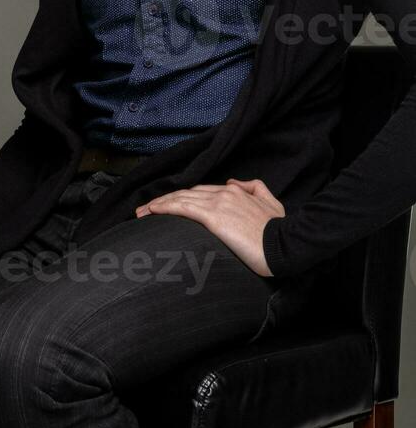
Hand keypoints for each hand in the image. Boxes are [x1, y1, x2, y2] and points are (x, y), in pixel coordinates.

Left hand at [135, 177, 284, 276]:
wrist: (285, 245)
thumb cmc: (280, 231)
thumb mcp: (272, 204)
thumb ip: (255, 188)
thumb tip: (235, 182)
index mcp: (236, 191)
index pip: (202, 192)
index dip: (182, 197)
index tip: (168, 205)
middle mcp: (224, 193)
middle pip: (187, 193)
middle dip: (165, 200)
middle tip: (145, 210)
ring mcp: (218, 203)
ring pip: (180, 199)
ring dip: (158, 204)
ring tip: (141, 213)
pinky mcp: (213, 216)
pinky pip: (182, 207)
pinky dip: (164, 207)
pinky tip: (152, 211)